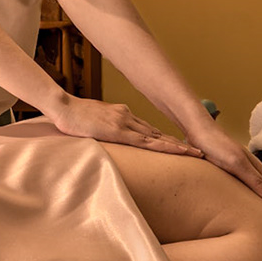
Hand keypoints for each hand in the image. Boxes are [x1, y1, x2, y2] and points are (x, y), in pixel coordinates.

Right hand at [50, 96, 202, 158]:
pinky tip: (178, 151)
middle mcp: (127, 116)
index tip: (180, 145)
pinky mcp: (119, 131)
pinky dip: (165, 147)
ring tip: (195, 153)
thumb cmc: (72, 116)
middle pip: (158, 133)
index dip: (166, 138)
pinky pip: (147, 142)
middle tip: (199, 150)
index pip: (148, 129)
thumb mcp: (92, 121)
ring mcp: (124, 123)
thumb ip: (104, 128)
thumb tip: (107, 136)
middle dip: (179, 142)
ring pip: (157, 137)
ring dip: (178, 145)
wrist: (62, 107)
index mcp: (121, 114)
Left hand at [190, 123, 261, 233]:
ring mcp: (245, 178)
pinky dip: (255, 212)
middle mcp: (256, 177)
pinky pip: (249, 199)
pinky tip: (249, 220)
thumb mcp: (238, 165)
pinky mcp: (233, 178)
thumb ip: (258, 183)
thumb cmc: (217, 146)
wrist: (199, 131)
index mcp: (261, 175)